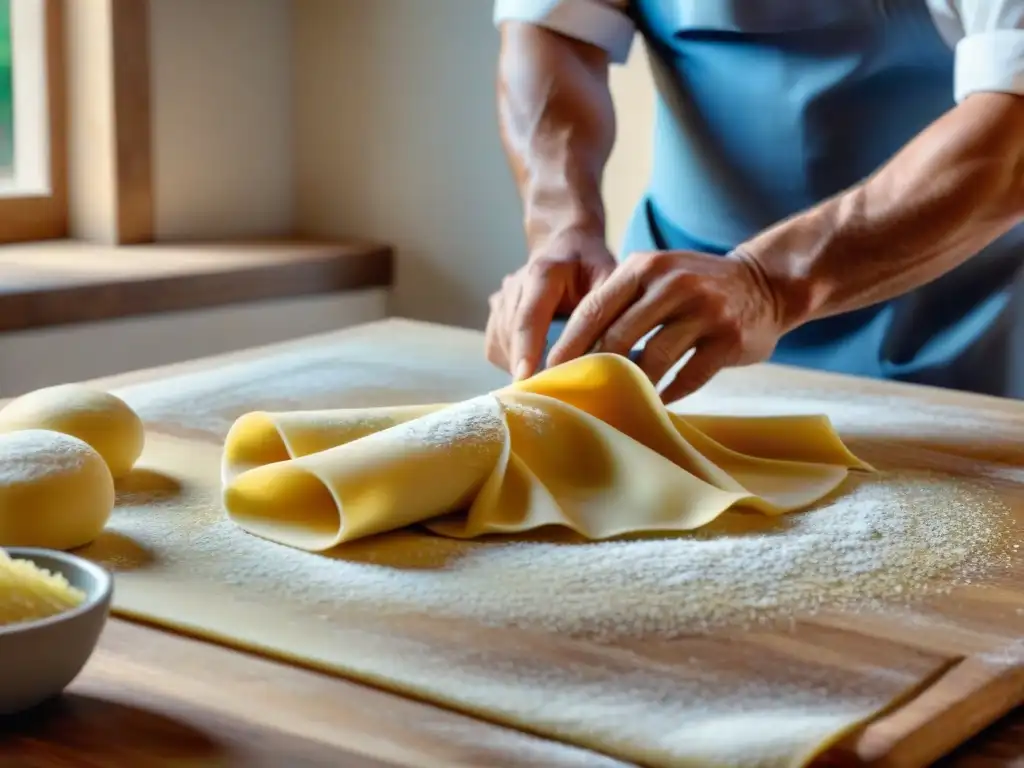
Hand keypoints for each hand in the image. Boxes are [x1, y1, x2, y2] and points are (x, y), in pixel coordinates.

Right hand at [485, 231, 616, 378]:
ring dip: (520, 366)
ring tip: (546, 383)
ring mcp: (501, 299)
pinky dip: (513, 362)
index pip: (529, 316)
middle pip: (512, 335)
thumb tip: (607, 354)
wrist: (564, 245)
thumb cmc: (591, 265)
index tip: (524, 378)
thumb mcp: (608, 277)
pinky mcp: (496, 314)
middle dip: (526, 366)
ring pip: (501, 344)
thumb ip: (606, 310)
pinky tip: (535, 366)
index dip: (526, 348)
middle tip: (548, 397)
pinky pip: (496, 347)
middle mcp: (515, 285)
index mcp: (543, 273)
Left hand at [547, 249, 788, 401]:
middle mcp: (672, 283)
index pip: (593, 310)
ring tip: (614, 402)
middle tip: (573, 396)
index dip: (567, 346)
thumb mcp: (656, 276)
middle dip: (591, 370)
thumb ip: (620, 302)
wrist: (765, 282)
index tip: (548, 374)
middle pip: (617, 336)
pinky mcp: (728, 338)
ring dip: (632, 385)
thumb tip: (571, 351)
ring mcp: (703, 310)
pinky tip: (656, 402)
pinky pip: (689, 375)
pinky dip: (669, 393)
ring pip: (653, 359)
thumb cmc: (695, 287)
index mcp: (644, 267)